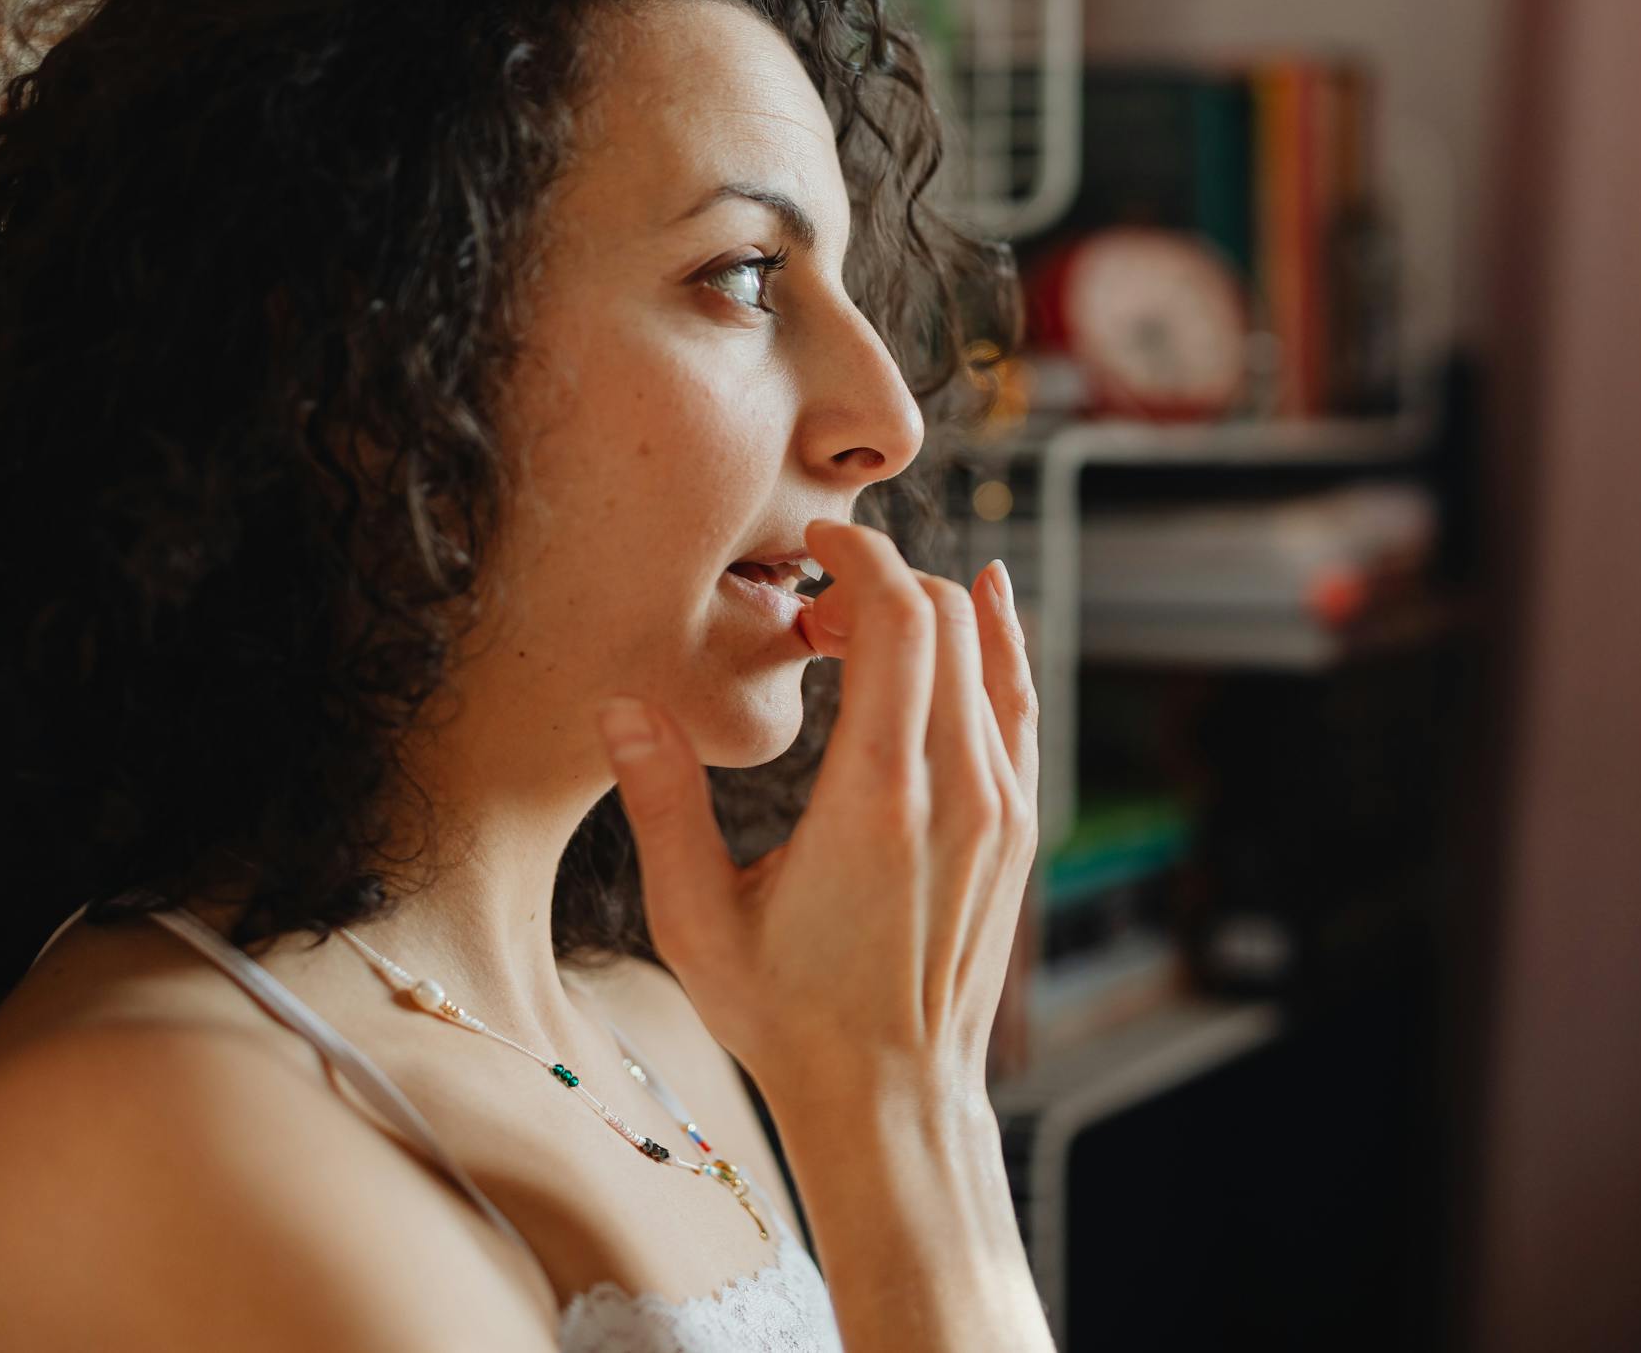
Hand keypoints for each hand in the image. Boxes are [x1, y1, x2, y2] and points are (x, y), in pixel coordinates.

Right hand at [597, 519, 1040, 1114]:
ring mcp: (1000, 808)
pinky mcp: (1016, 827)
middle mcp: (957, 791)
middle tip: (811, 616)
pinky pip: (1019, 702)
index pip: (898, 622)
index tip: (816, 544)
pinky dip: (1001, 642)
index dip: (860, 558)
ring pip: (988, 654)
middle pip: (945, 620)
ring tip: (856, 630)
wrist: (891, 1096)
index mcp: (877, 800)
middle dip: (881, 584)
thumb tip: (621, 706)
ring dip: (929, 614)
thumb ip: (661, 803)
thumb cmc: (787, 1016)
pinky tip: (985, 603)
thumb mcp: (695, 919)